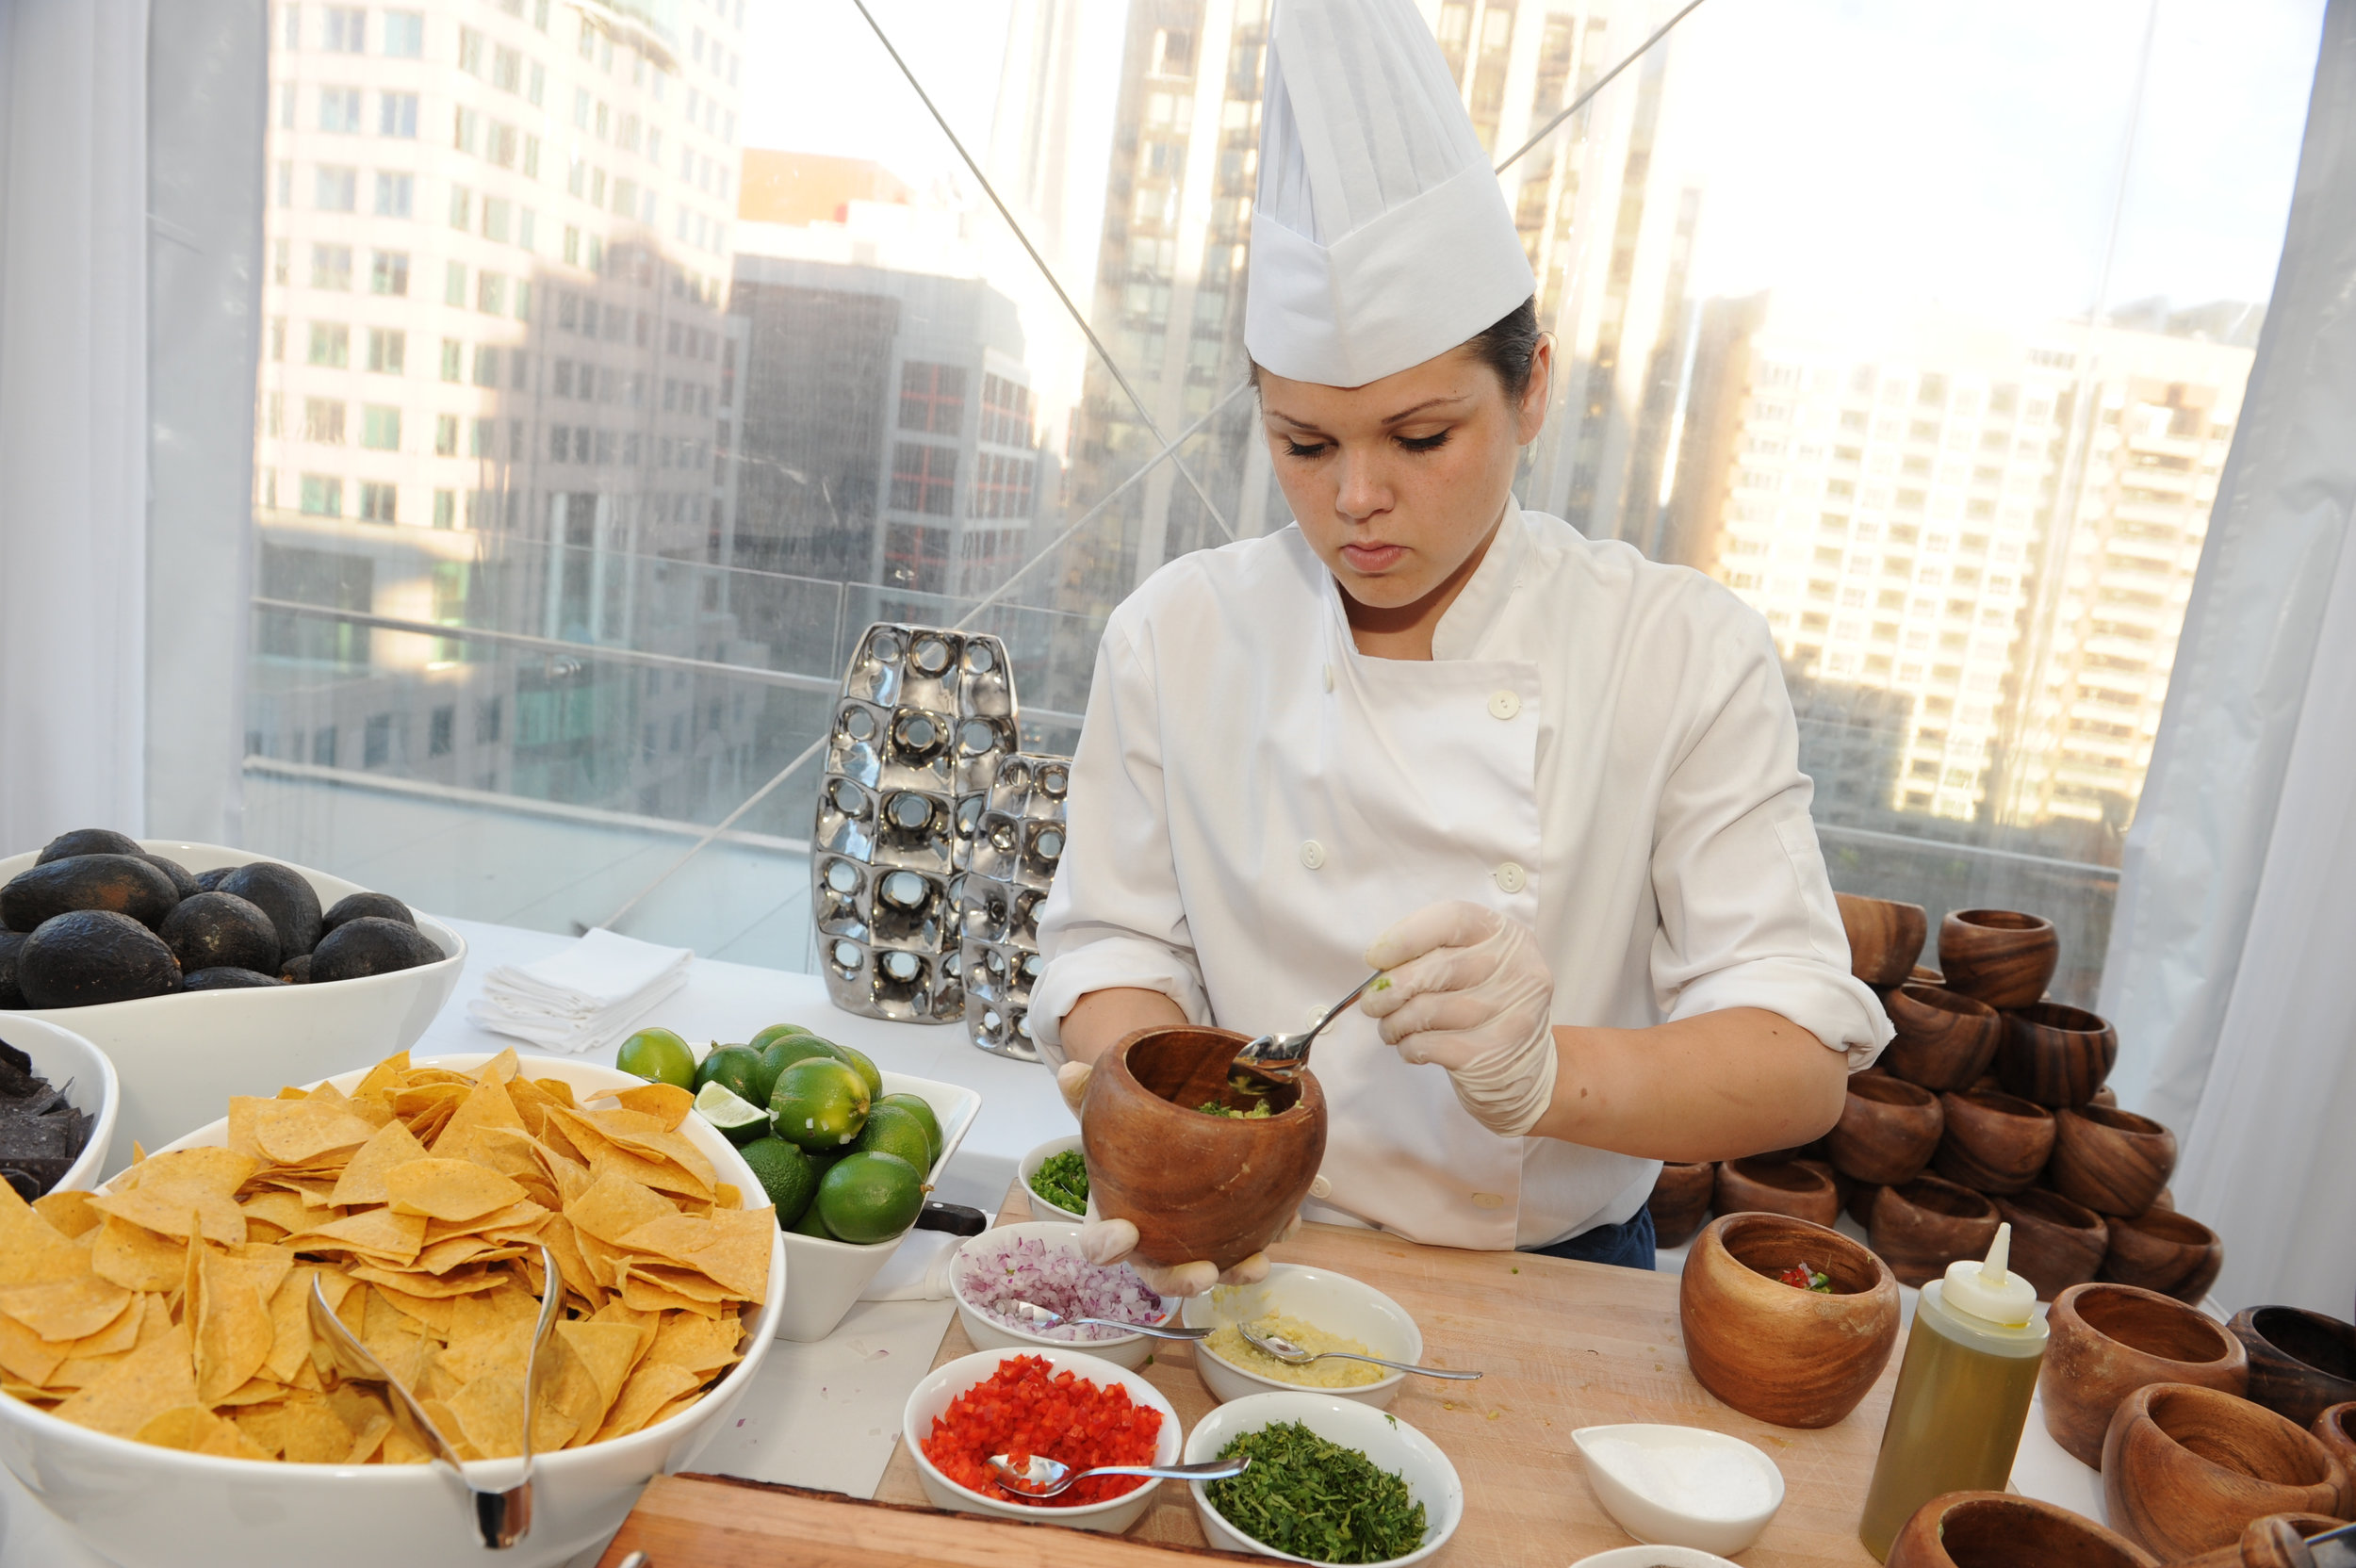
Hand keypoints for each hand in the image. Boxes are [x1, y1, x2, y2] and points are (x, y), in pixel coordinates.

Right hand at [1056, 1061, 1296, 1293]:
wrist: (1165, 1132)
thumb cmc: (1130, 1135)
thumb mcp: (1106, 1110)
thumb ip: (1088, 1096)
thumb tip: (1070, 1071)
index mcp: (1115, 1219)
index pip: (1101, 1244)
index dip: (1107, 1246)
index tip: (1123, 1235)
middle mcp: (1155, 1242)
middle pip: (1161, 1273)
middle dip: (1181, 1280)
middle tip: (1204, 1272)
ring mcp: (1195, 1242)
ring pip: (1213, 1268)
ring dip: (1237, 1271)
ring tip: (1257, 1264)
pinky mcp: (1232, 1232)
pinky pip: (1252, 1241)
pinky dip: (1272, 1233)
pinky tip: (1289, 1221)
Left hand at [1361, 900, 1558, 1136]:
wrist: (1522, 1068)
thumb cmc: (1484, 1007)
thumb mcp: (1473, 967)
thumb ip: (1435, 955)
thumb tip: (1379, 965)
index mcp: (1508, 936)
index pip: (1453, 918)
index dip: (1406, 936)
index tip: (1375, 957)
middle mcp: (1518, 970)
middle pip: (1437, 967)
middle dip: (1391, 987)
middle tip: (1372, 1003)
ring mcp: (1512, 1014)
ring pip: (1428, 1009)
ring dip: (1394, 1022)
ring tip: (1390, 1028)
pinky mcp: (1496, 1054)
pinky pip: (1431, 1045)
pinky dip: (1409, 1046)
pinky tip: (1411, 1046)